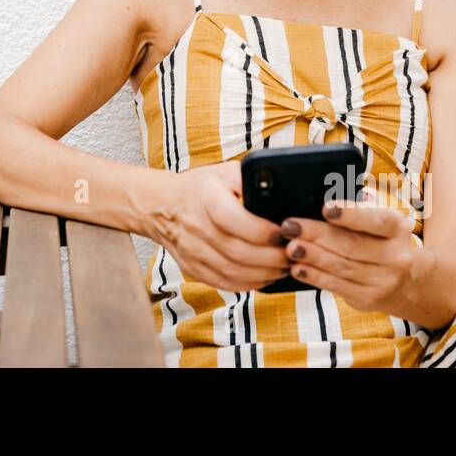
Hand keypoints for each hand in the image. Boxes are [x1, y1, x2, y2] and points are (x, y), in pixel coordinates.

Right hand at [147, 161, 290, 292]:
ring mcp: (192, 250)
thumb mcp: (224, 172)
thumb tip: (284, 194)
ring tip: (284, 267)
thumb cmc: (200, 188)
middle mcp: (195, 225)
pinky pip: (225, 282)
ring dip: (265, 274)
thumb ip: (251, 180)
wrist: (162, 205)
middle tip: (293, 254)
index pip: (233, 219)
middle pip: (238, 252)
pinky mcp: (192, 268)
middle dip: (272, 257)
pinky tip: (265, 276)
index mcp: (205, 197)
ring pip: (234, 272)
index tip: (283, 232)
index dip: (262, 231)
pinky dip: (249, 283)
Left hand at [282, 189, 424, 313]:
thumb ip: (361, 210)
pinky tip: (297, 268)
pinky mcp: (368, 299)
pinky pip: (336, 286)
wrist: (410, 282)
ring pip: (341, 267)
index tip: (325, 208)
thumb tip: (328, 199)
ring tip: (290, 247)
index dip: (350, 214)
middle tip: (290, 226)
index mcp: (398, 229)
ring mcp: (382, 280)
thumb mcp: (384, 222)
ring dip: (311, 257)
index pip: (376, 220)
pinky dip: (314, 277)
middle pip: (351, 245)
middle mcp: (394, 256)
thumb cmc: (385, 242)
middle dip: (316, 234)